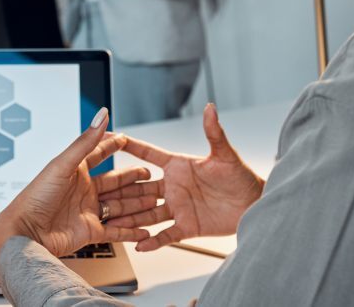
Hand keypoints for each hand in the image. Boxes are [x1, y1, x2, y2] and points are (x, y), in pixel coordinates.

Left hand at [0, 108, 151, 258]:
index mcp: (75, 171)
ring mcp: (88, 211)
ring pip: (119, 205)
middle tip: (149, 172)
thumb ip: (86, 142)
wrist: (26, 233)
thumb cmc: (36, 197)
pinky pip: (116, 231)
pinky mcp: (90, 232)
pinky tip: (145, 230)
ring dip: (137, 203)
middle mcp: (83, 190)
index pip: (98, 154)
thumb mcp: (63, 165)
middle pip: (115, 181)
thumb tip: (102, 115)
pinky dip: (131, 231)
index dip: (112, 146)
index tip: (126, 138)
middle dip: (132, 177)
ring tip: (155, 199)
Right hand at [103, 103, 264, 250]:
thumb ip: (214, 133)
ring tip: (110, 220)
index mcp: (178, 166)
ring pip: (146, 212)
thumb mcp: (225, 155)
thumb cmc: (242, 177)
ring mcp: (178, 207)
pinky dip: (153, 242)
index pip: (149, 155)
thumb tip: (211, 108)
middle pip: (140, 187)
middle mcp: (173, 186)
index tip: (110, 137)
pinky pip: (166, 235)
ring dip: (129, 216)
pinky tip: (139, 246)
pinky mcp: (187, 226)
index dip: (131, 147)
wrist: (255, 205)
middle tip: (97, 189)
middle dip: (119, 188)